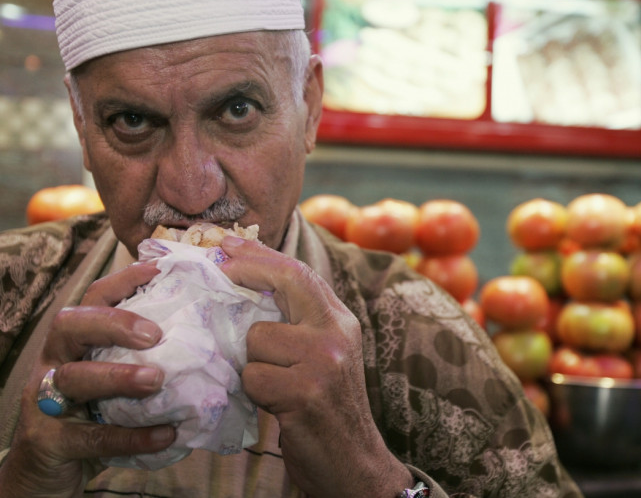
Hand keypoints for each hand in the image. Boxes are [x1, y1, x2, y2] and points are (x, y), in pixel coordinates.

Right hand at [0, 262, 174, 497]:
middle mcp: (54, 362)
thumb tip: (208, 336)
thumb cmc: (93, 414)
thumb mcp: (116, 380)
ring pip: (72, 378)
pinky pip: (90, 436)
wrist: (48, 473)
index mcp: (75, 341)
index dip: (125, 280)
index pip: (94, 297)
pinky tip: (165, 434)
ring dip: (117, 377)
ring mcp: (45, 401)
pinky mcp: (49, 441)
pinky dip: (130, 435)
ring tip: (156, 380)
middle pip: (71, 325)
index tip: (162, 271)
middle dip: (113, 323)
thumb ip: (146, 357)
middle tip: (154, 335)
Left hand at [220, 237, 411, 497]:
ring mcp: (325, 360)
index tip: (230, 244)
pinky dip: (254, 391)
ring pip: (257, 337)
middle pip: (287, 282)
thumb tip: (246, 290)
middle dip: (247, 268)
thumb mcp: (323, 357)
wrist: (354, 463)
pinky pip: (254, 376)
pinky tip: (275, 406)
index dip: (262, 255)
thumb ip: (297, 324)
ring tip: (272, 384)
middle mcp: (338, 333)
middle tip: (218, 264)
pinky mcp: (307, 391)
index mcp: (340, 321)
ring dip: (250, 362)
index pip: (300, 273)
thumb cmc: (326, 410)